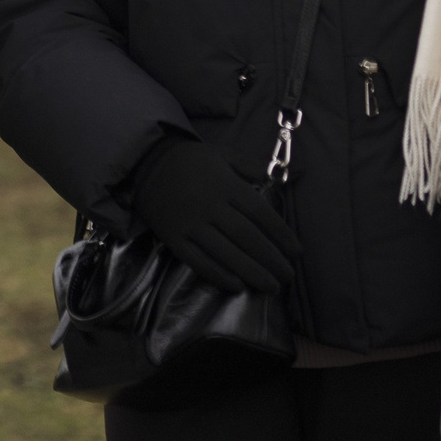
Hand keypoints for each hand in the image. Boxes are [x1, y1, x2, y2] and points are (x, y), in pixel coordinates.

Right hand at [126, 135, 300, 293]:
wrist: (143, 162)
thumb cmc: (189, 160)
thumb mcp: (220, 154)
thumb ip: (247, 167)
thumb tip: (271, 182)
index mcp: (225, 185)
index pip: (260, 214)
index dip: (282, 236)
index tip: (297, 253)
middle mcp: (210, 205)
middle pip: (247, 237)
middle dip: (272, 259)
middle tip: (288, 276)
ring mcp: (190, 223)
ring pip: (226, 252)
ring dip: (252, 272)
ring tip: (271, 286)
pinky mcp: (173, 237)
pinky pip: (198, 260)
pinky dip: (218, 274)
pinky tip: (237, 285)